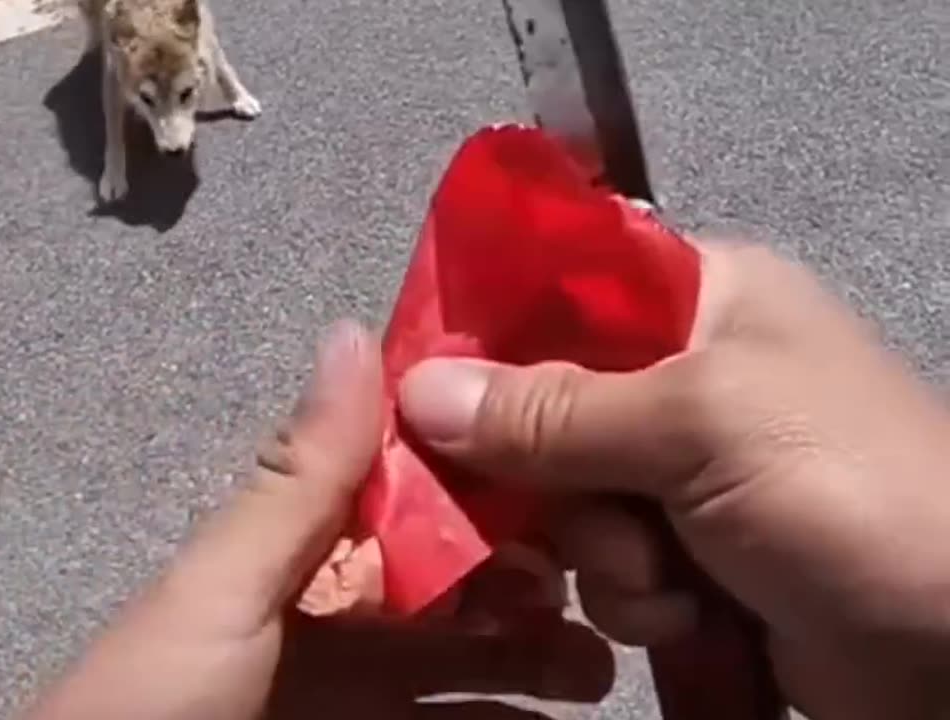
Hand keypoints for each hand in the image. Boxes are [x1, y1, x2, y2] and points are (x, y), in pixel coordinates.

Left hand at [22, 321, 612, 719]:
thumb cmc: (153, 706)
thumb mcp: (222, 589)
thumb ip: (301, 481)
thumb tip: (354, 330)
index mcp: (288, 569)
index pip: (402, 512)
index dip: (484, 496)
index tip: (567, 485)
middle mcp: (323, 635)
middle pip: (445, 604)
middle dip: (526, 594)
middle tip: (608, 595)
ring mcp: (341, 710)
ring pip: (456, 681)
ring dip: (530, 672)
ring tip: (599, 671)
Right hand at [396, 241, 949, 719]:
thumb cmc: (844, 493)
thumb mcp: (699, 427)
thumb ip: (554, 411)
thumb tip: (415, 391)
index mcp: (703, 299)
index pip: (558, 288)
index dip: (487, 338)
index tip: (429, 397)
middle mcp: (688, 374)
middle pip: (545, 409)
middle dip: (553, 483)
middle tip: (567, 521)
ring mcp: (689, 470)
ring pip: (566, 500)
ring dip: (601, 557)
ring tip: (666, 582)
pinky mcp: (692, 552)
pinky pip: (605, 564)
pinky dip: (633, 599)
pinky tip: (684, 618)